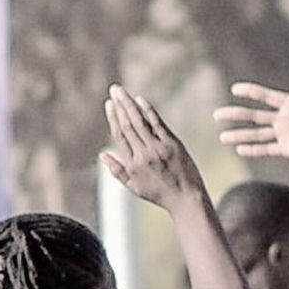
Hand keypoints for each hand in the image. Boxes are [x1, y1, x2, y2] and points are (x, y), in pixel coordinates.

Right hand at [102, 87, 206, 209]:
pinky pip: (157, 124)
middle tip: (114, 89)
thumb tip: (101, 155)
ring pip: (140, 122)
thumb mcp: (134, 187)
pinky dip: (148, 111)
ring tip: (122, 91)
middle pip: (127, 125)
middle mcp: (143, 155)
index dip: (113, 117)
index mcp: (132, 165)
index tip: (109, 104)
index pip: (119, 135)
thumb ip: (117, 170)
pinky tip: (141, 99)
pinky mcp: (173, 145)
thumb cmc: (160, 194)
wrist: (186, 199)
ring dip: (129, 104)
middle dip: (119, 105)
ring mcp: (158, 149)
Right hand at [216, 49, 288, 166]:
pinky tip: (239, 150)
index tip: (234, 89)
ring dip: (239, 135)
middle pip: (254, 116)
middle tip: (217, 115)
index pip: (265, 96)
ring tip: (222, 137)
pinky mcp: (287, 149)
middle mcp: (283, 118)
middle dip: (236, 115)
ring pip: (256, 134)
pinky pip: (267, 149)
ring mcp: (284, 134)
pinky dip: (254, 150)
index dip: (250, 92)